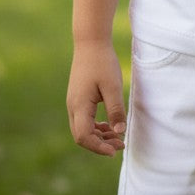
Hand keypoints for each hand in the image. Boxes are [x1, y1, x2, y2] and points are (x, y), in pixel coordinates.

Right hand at [67, 42, 126, 156]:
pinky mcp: (78, 98)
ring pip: (83, 129)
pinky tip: (109, 126)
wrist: (90, 43)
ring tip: (118, 137)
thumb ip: (115, 110)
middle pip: (81, 136)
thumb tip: (119, 132)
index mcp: (79, 105)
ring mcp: (74, 103)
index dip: (98, 147)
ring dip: (99, 136)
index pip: (83, 136)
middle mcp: (73, 107)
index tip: (115, 150)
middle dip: (100, 144)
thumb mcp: (113, 86)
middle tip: (121, 145)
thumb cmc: (102, 63)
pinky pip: (84, 120)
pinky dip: (96, 127)